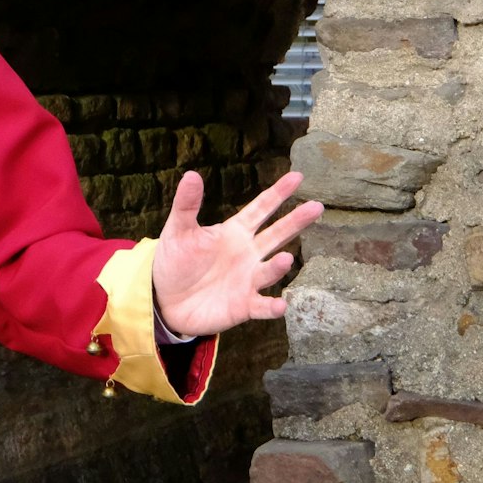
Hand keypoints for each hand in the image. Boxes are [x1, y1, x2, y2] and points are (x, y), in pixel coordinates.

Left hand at [152, 170, 320, 337]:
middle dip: (296, 221)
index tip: (298, 177)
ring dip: (278, 266)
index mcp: (235, 232)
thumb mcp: (179, 231)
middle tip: (317, 207)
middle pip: (276, 234)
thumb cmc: (175, 261)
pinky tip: (280, 305)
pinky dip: (272, 307)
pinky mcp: (244, 306)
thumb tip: (192, 175)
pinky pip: (261, 307)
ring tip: (286, 259)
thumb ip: (187, 205)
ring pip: (270, 270)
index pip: (261, 209)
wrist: (164, 300)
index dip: (278, 193)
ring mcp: (248, 280)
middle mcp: (248, 254)